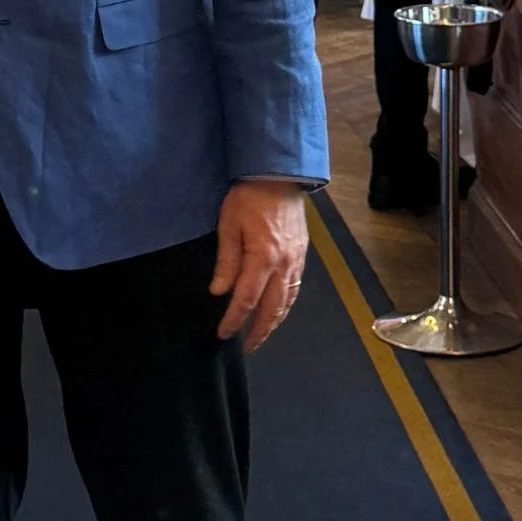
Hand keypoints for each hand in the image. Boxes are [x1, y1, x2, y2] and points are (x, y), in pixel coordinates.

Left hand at [210, 178, 309, 349]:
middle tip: (248, 346)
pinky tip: (278, 309)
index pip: (247, 300)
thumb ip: (226, 262)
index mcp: (263, 258)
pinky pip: (295, 287)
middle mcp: (284, 264)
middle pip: (273, 308)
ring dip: (275, 321)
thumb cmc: (249, 197)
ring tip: (262, 333)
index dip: (235, 319)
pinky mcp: (302, 254)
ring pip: (288, 301)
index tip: (224, 333)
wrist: (279, 175)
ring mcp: (296, 260)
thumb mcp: (228, 226)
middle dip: (260, 331)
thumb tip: (219, 291)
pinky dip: (286, 304)